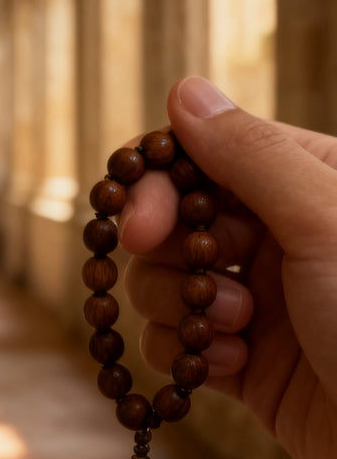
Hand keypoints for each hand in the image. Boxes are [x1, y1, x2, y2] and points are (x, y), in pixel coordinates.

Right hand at [119, 76, 336, 458]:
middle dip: (161, 243)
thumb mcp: (324, 223)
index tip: (139, 218)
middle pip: (169, 217)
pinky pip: (172, 339)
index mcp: (302, 185)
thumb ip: (250, 155)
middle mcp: (274, 235)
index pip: (201, 155)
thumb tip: (185, 91)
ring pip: (160, 278)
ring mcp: (255, 297)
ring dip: (181, 302)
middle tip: (152, 253)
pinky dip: (186, 351)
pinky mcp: (240, 358)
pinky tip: (231, 367)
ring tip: (237, 327)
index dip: (157, 181)